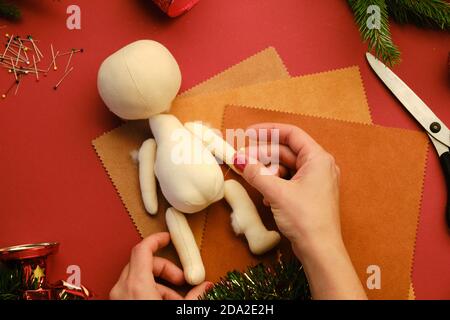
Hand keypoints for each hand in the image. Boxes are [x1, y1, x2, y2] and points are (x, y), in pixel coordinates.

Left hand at [110, 232, 211, 299]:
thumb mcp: (180, 309)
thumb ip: (193, 296)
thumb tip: (206, 286)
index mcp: (136, 284)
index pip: (142, 249)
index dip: (156, 240)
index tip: (168, 238)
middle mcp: (122, 289)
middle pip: (142, 263)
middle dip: (165, 269)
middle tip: (181, 280)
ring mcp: (117, 298)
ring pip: (138, 278)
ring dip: (159, 284)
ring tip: (174, 299)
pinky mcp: (117, 305)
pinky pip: (132, 291)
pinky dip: (148, 292)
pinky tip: (162, 302)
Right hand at [233, 123, 365, 298]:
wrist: (320, 250)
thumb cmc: (305, 218)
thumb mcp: (276, 192)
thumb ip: (256, 173)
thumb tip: (238, 159)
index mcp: (318, 158)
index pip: (291, 134)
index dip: (268, 131)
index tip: (248, 133)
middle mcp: (319, 166)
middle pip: (285, 151)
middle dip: (262, 156)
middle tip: (241, 160)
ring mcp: (315, 181)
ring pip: (285, 167)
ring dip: (267, 173)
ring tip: (255, 182)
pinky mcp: (309, 194)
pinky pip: (288, 181)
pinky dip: (274, 185)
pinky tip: (267, 198)